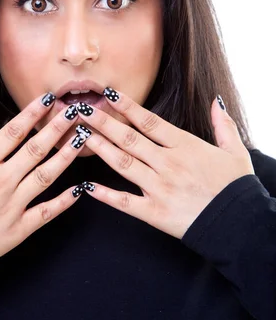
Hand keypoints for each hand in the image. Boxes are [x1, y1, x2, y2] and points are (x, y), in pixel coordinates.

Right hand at [0, 95, 84, 260]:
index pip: (12, 132)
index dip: (32, 113)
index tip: (47, 98)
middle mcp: (1, 181)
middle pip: (35, 149)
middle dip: (57, 128)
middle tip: (76, 112)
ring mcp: (13, 205)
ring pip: (46, 176)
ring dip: (66, 156)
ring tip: (83, 139)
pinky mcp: (20, 228)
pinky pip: (47, 212)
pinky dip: (65, 201)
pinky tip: (81, 189)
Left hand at [76, 90, 254, 239]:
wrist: (240, 225)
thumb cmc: (235, 187)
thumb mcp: (235, 151)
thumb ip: (222, 124)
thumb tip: (216, 100)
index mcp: (185, 146)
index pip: (149, 121)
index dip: (127, 106)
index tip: (108, 94)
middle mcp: (168, 164)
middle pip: (129, 139)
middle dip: (103, 122)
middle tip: (81, 110)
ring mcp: (159, 188)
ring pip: (122, 164)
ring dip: (99, 148)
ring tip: (79, 135)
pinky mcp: (154, 213)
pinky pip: (124, 202)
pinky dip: (105, 194)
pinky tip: (86, 186)